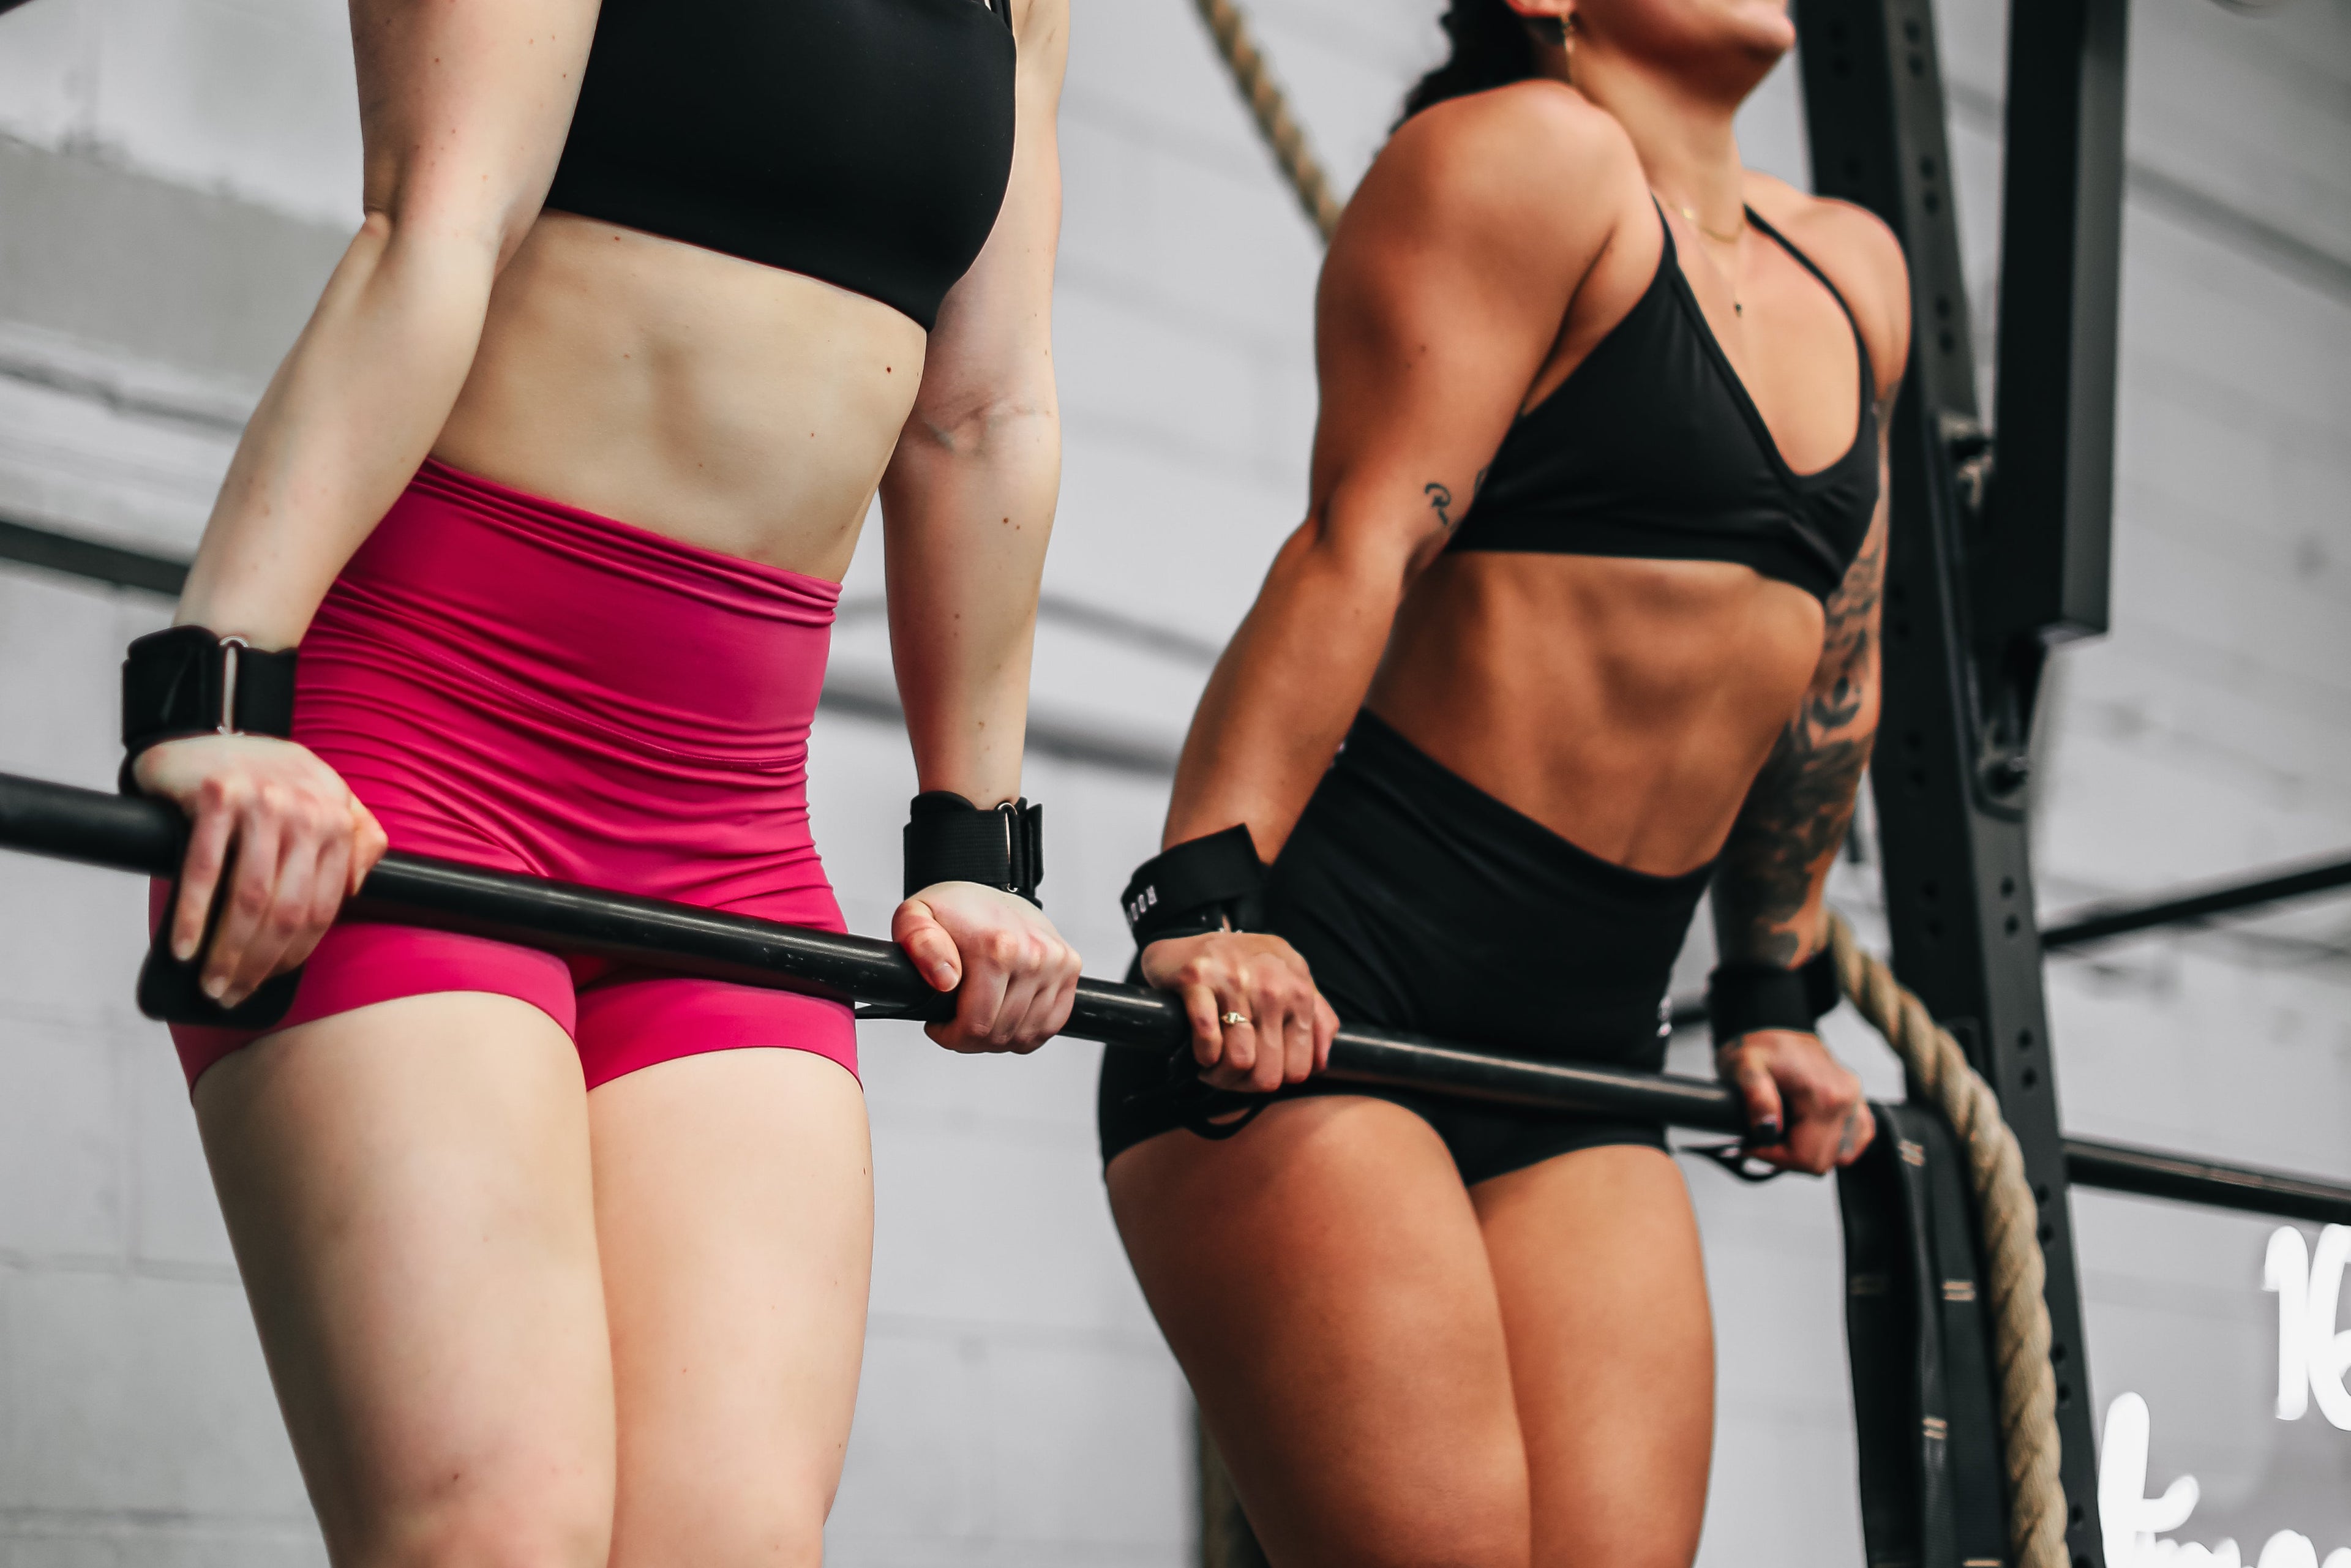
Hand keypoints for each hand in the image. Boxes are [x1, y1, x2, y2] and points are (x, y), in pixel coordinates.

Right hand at [133, 733, 388, 1008]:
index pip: (323, 907)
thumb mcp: (326, 803)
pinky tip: (182, 947)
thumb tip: (359, 887)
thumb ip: (356, 841)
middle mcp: (306, 810)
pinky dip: (191, 916)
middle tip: (232, 993)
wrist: (205, 741)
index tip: (268, 982)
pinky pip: (202, 870)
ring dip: (225, 951)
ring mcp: (262, 801)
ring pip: (248, 898)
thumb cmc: (267, 783)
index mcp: (337, 821)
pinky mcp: (215, 795)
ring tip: (210, 982)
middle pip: (287, 911)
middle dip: (259, 963)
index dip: (295, 954)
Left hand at [893, 883, 1082, 1052]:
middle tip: (956, 1024)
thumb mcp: (916, 916)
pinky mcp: (1070, 968)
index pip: (977, 1024)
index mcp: (997, 946)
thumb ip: (919, 944)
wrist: (991, 889)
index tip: (938, 1027)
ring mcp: (1058, 962)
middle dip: (971, 1040)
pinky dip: (1026, 1032)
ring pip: (1026, 1035)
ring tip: (979, 1019)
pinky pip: (1050, 1025)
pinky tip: (1005, 1018)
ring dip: (998, 1038)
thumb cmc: (953, 909)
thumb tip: (946, 980)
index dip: (951, 1037)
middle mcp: (1035, 955)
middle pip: (1001, 1034)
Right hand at [1140, 930, 1336, 1093]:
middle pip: (1268, 1071)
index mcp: (1299, 989)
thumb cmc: (1244, 970)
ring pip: (1239, 1060)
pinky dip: (1203, 1054)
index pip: (1299, 1067)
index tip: (1256, 1072)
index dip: (1275, 1081)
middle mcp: (1272, 982)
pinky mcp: (1198, 978)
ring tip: (1213, 1065)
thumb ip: (1317, 1019)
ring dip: (1220, 1074)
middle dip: (1244, 1084)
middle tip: (1229, 1074)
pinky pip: (1208, 1039)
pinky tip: (1201, 1049)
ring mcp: (1235, 978)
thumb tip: (1321, 1064)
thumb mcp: (1290, 982)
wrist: (1190, 941)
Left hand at [1715, 1028, 1874, 1174]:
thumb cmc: (1756, 1047)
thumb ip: (1755, 1095)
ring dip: (1808, 1152)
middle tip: (1763, 1138)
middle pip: (1822, 1161)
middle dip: (1787, 1156)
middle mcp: (1848, 1099)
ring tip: (1783, 1132)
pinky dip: (1831, 1145)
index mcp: (1824, 1094)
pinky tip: (1807, 1131)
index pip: (1807, 1157)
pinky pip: (1854, 1142)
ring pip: (1839, 1156)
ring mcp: (1857, 1101)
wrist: (1772, 1027)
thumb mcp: (1743, 1065)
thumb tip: (1767, 1129)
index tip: (1751, 1145)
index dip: (1773, 1157)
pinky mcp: (1859, 1103)